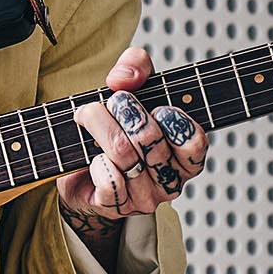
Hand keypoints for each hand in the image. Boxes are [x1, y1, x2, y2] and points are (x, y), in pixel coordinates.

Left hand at [55, 47, 209, 255]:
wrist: (78, 161)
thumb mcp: (132, 85)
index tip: (157, 106)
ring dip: (100, 125)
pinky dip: (96, 162)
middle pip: (150, 139)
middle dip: (125, 110)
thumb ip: (136, 66)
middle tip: (114, 101)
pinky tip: (93, 156)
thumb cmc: (115, 124)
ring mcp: (144, 197)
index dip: (174, 121)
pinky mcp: (115, 208)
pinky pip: (109, 183)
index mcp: (185, 155)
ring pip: (123, 153)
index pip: (194, 142)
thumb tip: (125, 79)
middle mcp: (170, 180)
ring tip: (90, 116)